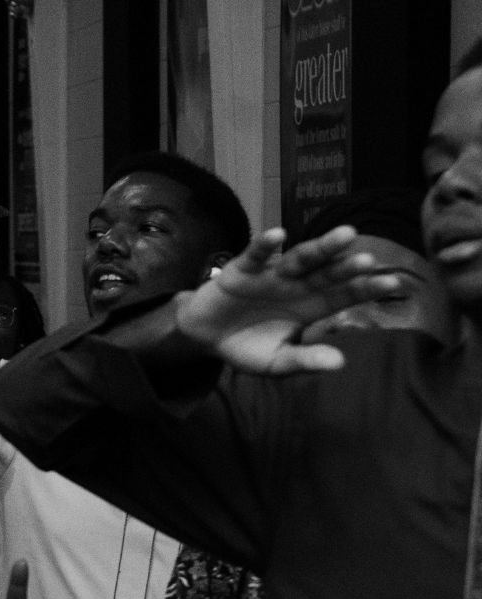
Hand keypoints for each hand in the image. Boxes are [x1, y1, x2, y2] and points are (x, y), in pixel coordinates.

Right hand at [175, 226, 401, 374]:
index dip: (366, 288)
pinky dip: (265, 245)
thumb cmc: (247, 346)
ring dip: (321, 247)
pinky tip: (279, 235)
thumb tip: (339, 363)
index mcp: (311, 306)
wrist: (206, 337)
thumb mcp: (276, 363)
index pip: (344, 295)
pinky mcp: (241, 270)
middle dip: (347, 265)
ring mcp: (271, 275)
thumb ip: (305, 360)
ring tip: (345, 236)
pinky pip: (255, 255)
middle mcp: (296, 286)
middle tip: (370, 259)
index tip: (393, 283)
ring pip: (300, 258)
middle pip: (327, 272)